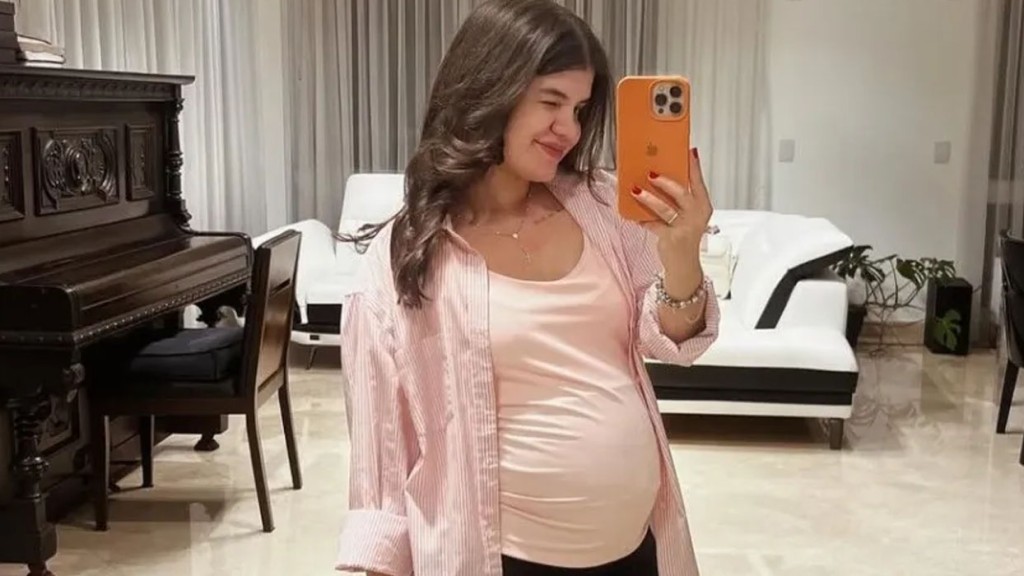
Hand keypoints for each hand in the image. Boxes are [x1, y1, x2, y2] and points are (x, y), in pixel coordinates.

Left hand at [630, 147, 713, 288]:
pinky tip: (630, 213)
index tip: (688, 151)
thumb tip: (659, 174)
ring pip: (665, 209)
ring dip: (648, 199)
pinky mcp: (672, 238)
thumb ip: (680, 197)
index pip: (698, 181)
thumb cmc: (684, 234)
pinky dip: (641, 219)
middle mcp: (697, 215)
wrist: (684, 264)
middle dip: (665, 182)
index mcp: (703, 205)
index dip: (693, 166)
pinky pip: (653, 225)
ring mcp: (685, 227)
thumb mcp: (689, 214)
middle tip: (650, 173)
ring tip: (635, 190)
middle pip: (681, 193)